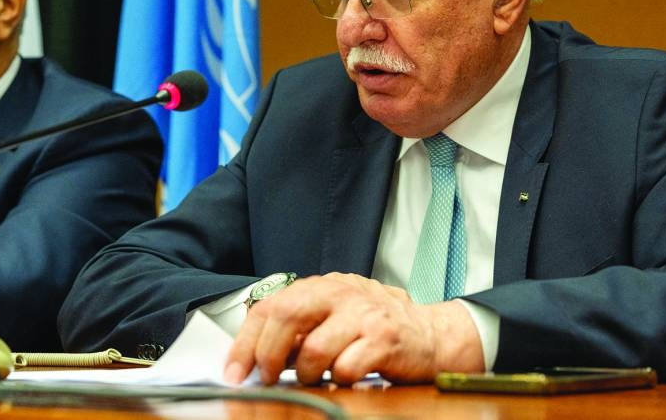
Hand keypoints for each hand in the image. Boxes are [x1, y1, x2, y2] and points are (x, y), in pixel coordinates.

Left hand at [223, 272, 482, 384]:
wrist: (431, 334)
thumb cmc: (373, 327)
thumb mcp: (332, 317)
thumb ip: (298, 329)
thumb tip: (255, 357)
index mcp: (320, 287)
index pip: (270, 307)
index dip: (246, 341)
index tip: (234, 371)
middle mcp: (340, 293)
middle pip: (286, 317)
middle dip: (267, 354)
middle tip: (266, 377)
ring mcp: (363, 314)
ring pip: (314, 349)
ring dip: (305, 372)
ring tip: (315, 376)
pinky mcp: (385, 338)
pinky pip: (346, 367)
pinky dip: (338, 379)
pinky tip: (345, 375)